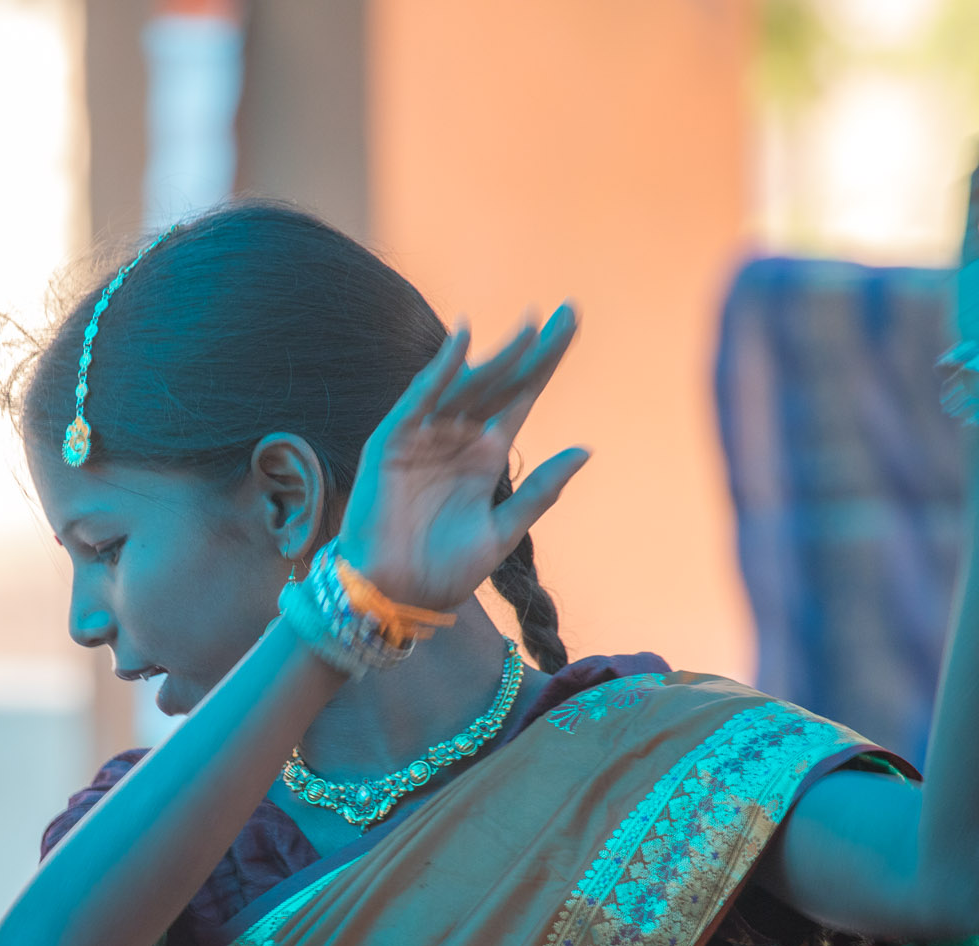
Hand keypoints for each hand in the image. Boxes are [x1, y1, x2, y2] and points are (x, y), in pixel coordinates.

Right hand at [335, 306, 587, 609]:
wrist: (395, 599)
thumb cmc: (443, 573)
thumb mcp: (503, 533)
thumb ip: (540, 492)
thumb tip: (586, 449)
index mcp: (485, 457)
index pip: (521, 397)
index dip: (545, 363)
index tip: (571, 325)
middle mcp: (457, 439)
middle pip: (500, 383)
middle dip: (531, 350)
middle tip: (567, 313)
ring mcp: (424, 438)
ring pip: (467, 387)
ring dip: (498, 357)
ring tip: (532, 327)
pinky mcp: (392, 445)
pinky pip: (418, 401)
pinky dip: (438, 371)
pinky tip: (462, 341)